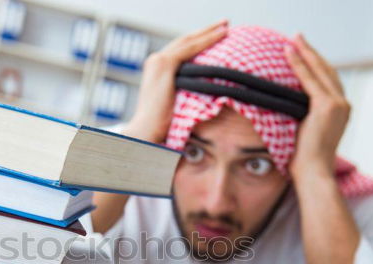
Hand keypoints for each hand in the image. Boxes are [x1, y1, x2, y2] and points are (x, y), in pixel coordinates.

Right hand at [124, 20, 228, 142]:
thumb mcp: (174, 104)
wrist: (147, 129)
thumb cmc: (161, 126)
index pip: (180, 51)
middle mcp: (155, 61)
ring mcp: (159, 61)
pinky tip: (222, 34)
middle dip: (205, 32)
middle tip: (223, 24)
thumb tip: (202, 96)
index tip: (214, 36)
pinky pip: (190, 47)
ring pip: (189, 41)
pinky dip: (207, 39)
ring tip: (226, 25)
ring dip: (209, 31)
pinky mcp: (165, 64)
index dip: (198, 42)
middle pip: (184, 41)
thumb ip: (185, 93)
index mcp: (156, 70)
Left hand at [284, 34, 350, 181]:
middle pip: (326, 71)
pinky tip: (289, 53)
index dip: (315, 65)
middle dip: (311, 53)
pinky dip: (300, 64)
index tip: (303, 52)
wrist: (314, 174)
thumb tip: (281, 110)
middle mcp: (343, 105)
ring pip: (320, 71)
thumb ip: (300, 118)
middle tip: (297, 39)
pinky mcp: (327, 106)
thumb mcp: (303, 134)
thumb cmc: (304, 163)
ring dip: (305, 53)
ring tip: (293, 40)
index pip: (327, 81)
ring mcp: (338, 105)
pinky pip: (310, 80)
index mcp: (340, 112)